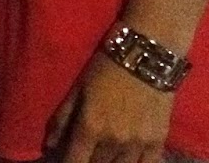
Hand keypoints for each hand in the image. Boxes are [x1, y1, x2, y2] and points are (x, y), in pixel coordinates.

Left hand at [46, 51, 173, 162]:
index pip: (76, 161)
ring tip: (102, 155)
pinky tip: (125, 160)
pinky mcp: (158, 142)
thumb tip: (49, 145)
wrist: (146, 57)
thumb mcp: (78, 89)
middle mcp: (115, 140)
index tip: (63, 162)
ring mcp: (139, 144)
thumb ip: (62, 119)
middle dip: (87, 161)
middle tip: (84, 153)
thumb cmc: (105, 68)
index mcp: (91, 126)